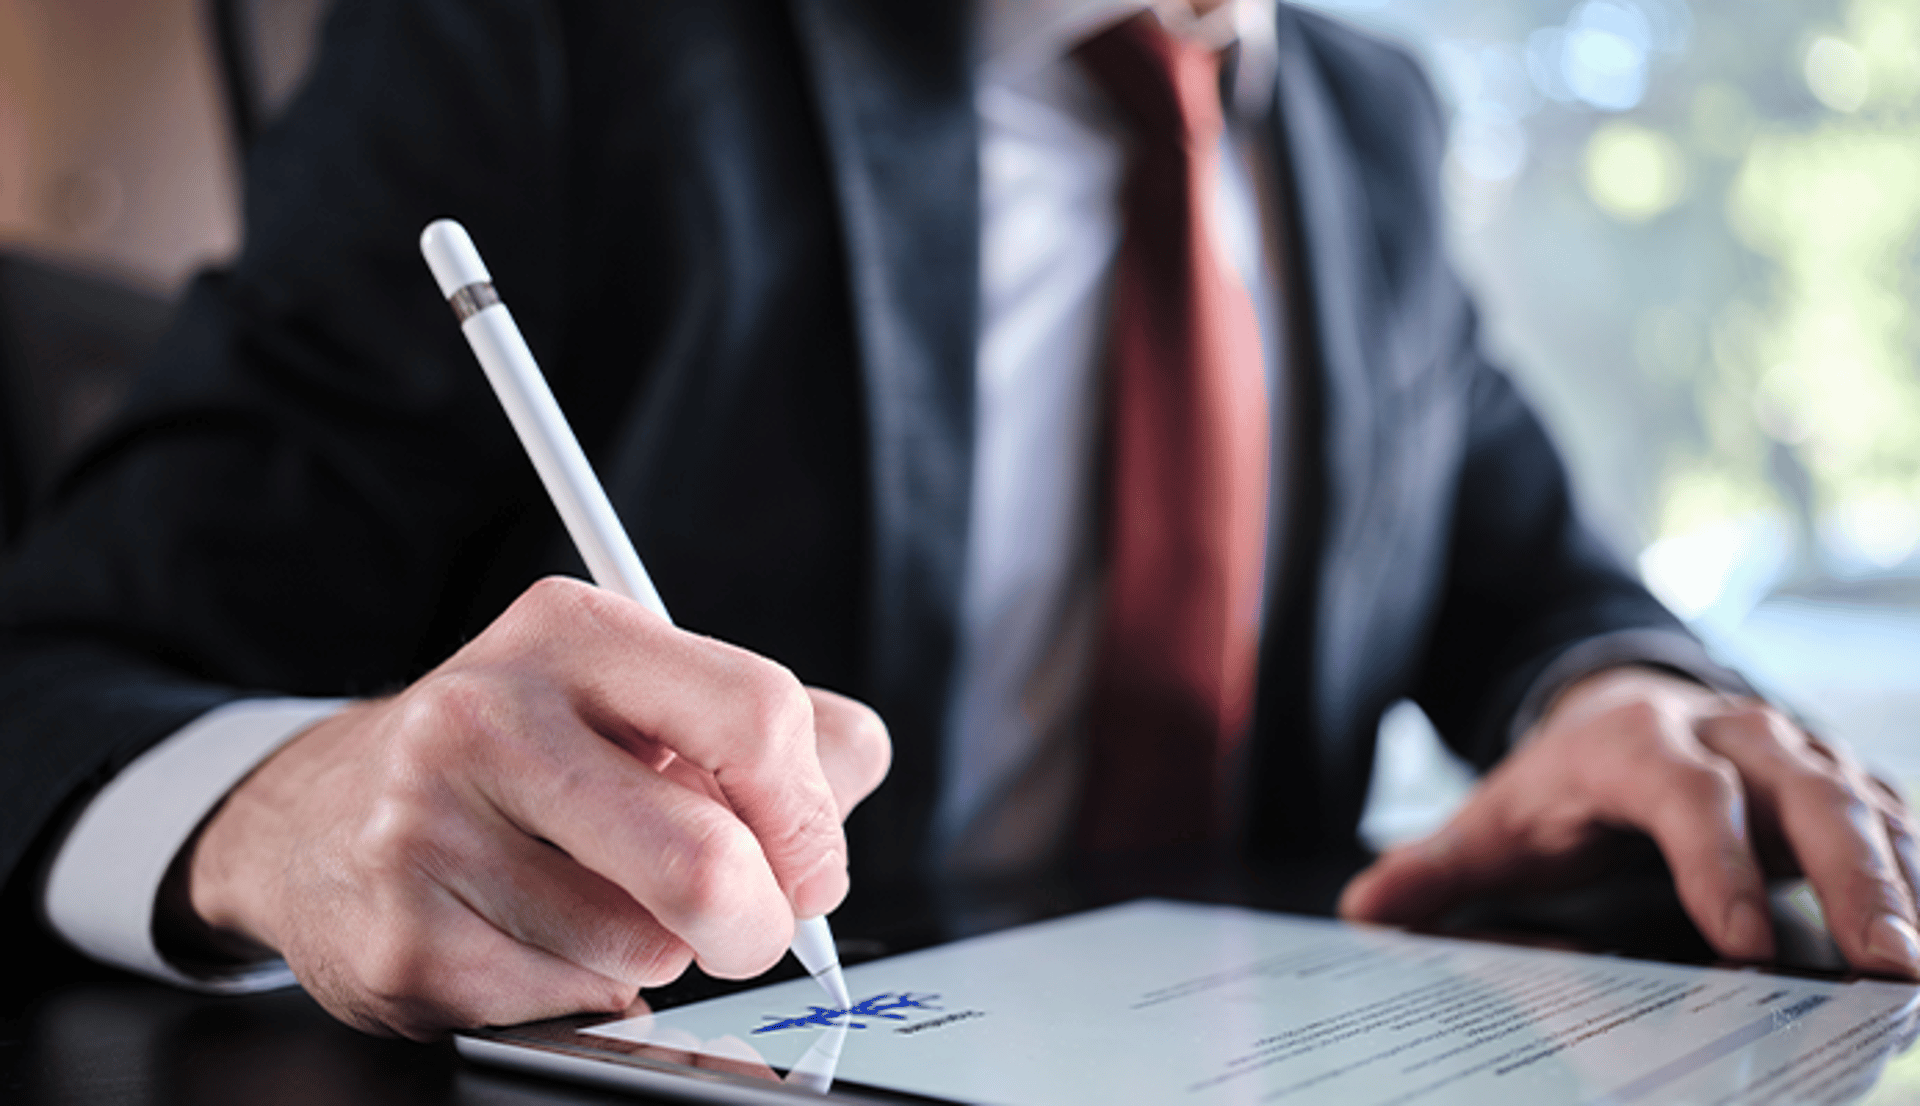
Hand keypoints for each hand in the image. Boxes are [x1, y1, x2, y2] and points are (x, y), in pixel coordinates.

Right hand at [181, 576, 890, 1037]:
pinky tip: (535, 936)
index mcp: (575, 631)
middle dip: (759, 921)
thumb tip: (846, 792)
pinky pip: (573, 1001)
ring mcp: (428, 828)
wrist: (317, 817)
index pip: (762, 717)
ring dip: (658, 948)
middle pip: (710, 862)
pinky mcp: (401, 940)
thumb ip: (775, 728)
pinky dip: (585, 988)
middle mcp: (490, 713)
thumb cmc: (521, 756)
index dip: (812, 818)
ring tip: (594, 896)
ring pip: (646, 946)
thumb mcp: (636, 695)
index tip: (805, 860)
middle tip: (745, 920)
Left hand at [1339, 666, 1919, 978]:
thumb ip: (1435, 868)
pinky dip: (1917, 878)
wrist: (1621, 714)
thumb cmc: (1560, 785)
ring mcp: (1795, 756)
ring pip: (1865, 809)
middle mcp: (1730, 736)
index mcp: (1637, 743)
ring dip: (1902, 885)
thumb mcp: (1495, 819)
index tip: (1743, 943)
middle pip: (1805, 796)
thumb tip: (1362, 910)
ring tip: (1919, 970)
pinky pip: (1895, 824)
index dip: (1715, 865)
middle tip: (1889, 965)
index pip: (1686, 797)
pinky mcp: (1840, 785)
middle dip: (1852, 878)